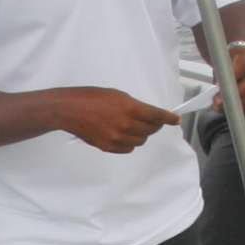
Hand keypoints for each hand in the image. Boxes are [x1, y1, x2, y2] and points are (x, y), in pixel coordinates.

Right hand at [50, 87, 179, 155]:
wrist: (69, 110)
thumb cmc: (91, 97)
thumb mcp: (117, 95)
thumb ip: (134, 106)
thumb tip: (147, 115)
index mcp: (129, 108)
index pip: (156, 116)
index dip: (168, 118)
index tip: (175, 120)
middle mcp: (126, 124)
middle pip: (151, 130)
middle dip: (154, 126)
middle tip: (153, 122)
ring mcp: (117, 138)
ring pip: (141, 141)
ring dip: (142, 134)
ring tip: (133, 127)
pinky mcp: (108, 147)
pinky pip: (128, 149)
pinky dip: (130, 143)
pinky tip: (124, 135)